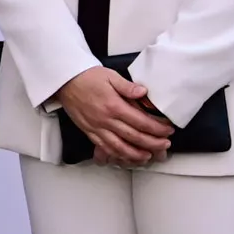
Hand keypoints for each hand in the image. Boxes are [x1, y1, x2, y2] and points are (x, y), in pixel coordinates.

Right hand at [55, 65, 173, 166]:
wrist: (65, 82)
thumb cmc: (87, 78)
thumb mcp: (110, 76)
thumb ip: (128, 86)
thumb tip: (143, 92)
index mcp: (113, 105)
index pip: (141, 121)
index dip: (157, 128)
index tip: (167, 130)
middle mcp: (106, 120)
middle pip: (133, 137)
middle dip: (152, 143)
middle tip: (164, 145)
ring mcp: (97, 128)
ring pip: (119, 147)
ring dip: (136, 154)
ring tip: (148, 156)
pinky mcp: (90, 132)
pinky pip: (105, 148)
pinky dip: (117, 155)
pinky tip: (126, 157)